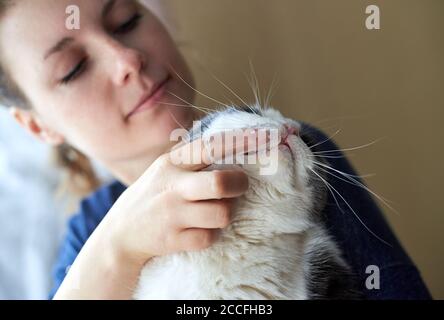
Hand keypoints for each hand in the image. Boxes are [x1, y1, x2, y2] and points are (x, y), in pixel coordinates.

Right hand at [105, 131, 263, 263]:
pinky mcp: (173, 240)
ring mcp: (172, 214)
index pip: (210, 147)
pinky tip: (203, 229)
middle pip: (220, 182)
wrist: (120, 234)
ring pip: (222, 214)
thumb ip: (193, 158)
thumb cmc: (154, 195)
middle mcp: (172, 186)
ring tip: (218, 210)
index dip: (240, 142)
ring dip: (227, 212)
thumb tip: (236, 144)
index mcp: (172, 163)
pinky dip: (213, 234)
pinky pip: (210, 238)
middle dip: (239, 184)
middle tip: (239, 185)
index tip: (263, 137)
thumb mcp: (165, 168)